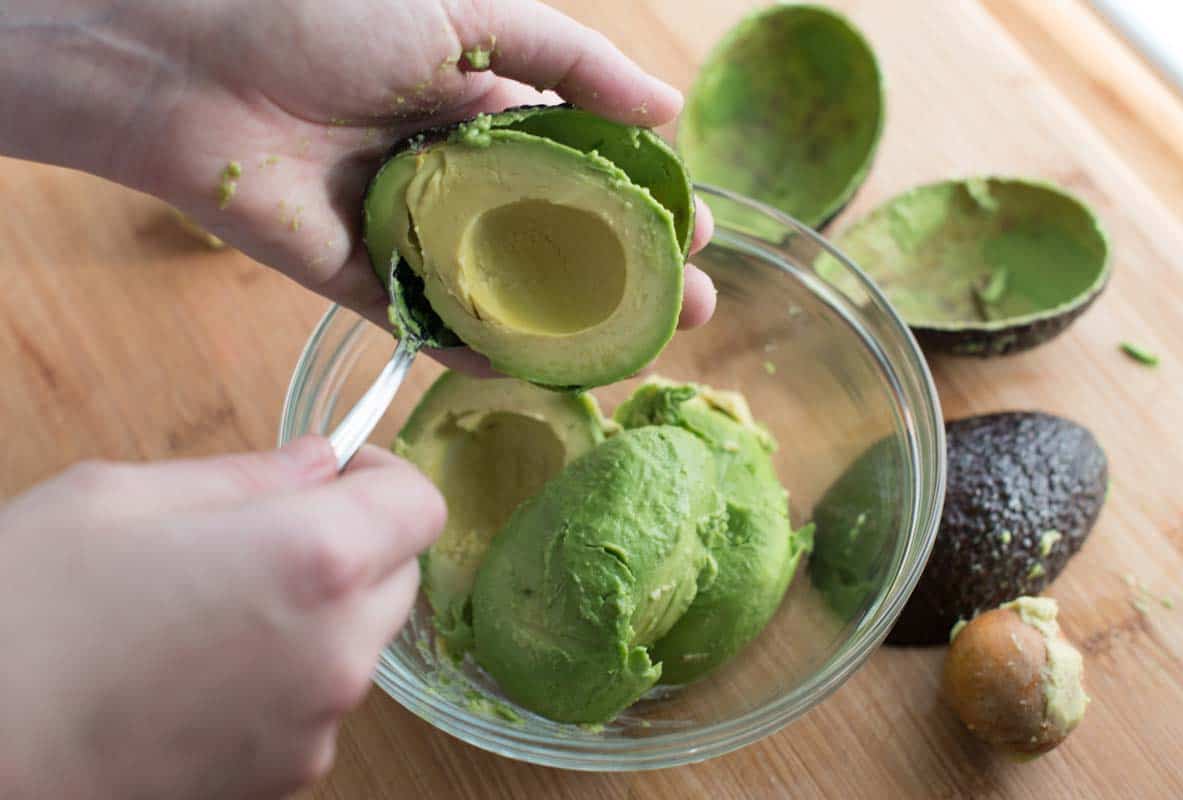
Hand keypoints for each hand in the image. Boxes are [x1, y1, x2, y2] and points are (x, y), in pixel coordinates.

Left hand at [0, 0, 715, 374]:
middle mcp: (453, 176)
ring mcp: (410, 233)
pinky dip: (475, 348)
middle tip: (685, 310)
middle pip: (555, 239)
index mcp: (480, 109)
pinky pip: (428, 322)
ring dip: (568, 323)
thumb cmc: (325, 15)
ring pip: (502, 289)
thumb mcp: (465, 13)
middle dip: (624, 277)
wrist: (191, 61)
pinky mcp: (360, 280)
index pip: (583, 167)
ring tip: (636, 348)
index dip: (641, 203)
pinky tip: (533, 368)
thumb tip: (664, 109)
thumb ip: (566, 58)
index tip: (696, 234)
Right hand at [0, 437, 444, 798]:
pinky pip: (318, 703)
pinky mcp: (285, 780)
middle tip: (263, 535)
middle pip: (398, 577)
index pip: (421, 507)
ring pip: (359, 642)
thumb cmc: (23, 616)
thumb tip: (318, 463)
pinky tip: (201, 670)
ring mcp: (316, 727)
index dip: (385, 480)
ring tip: (215, 608)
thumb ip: (246, 476)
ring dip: (319, 613)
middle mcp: (339, 652)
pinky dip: (288, 675)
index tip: (338, 475)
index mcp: (315, 562)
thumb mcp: (120, 500)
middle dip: (352, 544)